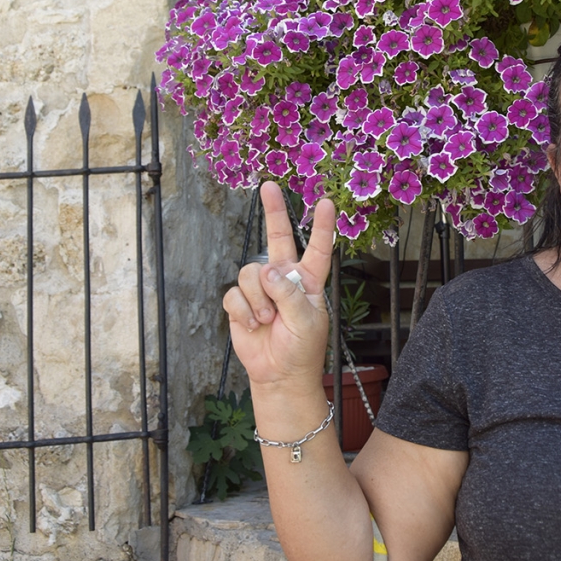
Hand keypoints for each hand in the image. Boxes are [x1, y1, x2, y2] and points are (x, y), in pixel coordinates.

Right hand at [223, 182, 335, 390]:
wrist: (278, 375)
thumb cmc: (301, 349)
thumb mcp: (306, 322)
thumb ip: (289, 294)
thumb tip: (267, 271)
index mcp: (309, 281)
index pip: (318, 248)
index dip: (321, 226)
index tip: (326, 201)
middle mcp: (284, 278)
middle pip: (277, 238)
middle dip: (274, 211)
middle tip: (269, 185)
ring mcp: (261, 289)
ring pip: (251, 272)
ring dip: (258, 300)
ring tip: (268, 321)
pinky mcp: (240, 302)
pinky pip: (234, 294)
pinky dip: (243, 311)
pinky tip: (252, 325)